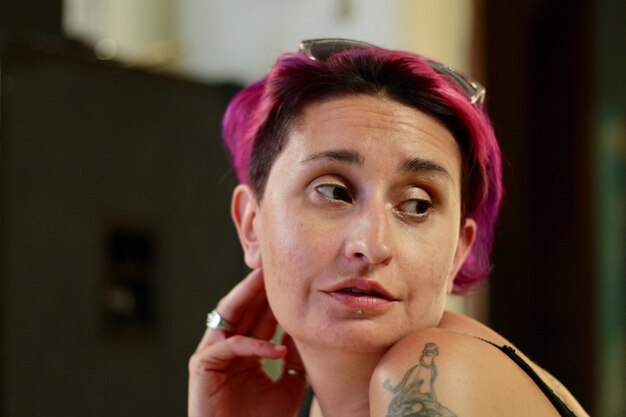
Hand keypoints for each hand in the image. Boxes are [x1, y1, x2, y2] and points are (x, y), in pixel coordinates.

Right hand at [188, 269, 306, 416]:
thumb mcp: (289, 385)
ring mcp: (212, 355)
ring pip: (230, 315)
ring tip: (267, 281)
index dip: (273, 297)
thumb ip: (295, 359)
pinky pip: (229, 346)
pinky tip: (276, 348)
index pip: (258, 315)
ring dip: (248, 297)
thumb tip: (308, 332)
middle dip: (260, 287)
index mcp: (244, 350)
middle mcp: (226, 347)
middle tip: (277, 266)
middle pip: (243, 307)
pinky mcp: (202, 367)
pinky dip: (253, 345)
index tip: (292, 278)